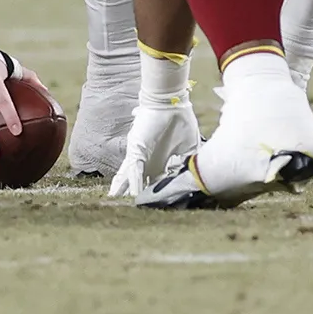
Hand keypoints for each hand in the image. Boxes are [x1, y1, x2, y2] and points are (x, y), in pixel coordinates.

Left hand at [112, 47, 199, 199]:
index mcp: (160, 161)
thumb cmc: (181, 121)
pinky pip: (133, 170)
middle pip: (138, 183)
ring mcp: (140, 156)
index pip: (155, 182)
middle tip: (128, 210)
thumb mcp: (190, 148)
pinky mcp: (136, 151)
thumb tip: (194, 179)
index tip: (154, 208)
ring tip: (118, 205)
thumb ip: (189, 163)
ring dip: (126, 193)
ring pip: (130, 179)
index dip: (154, 195)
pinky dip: (132, 184)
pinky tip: (129, 196)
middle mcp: (148, 160)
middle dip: (134, 196)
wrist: (172, 103)